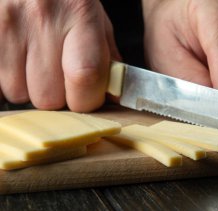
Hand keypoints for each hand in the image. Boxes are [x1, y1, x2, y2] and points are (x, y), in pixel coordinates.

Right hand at [0, 0, 119, 111]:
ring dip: (29, 88)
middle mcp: (42, 18)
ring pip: (18, 93)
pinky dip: (9, 80)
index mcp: (80, 14)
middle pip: (48, 96)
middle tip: (60, 76)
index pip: (85, 76)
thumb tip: (113, 97)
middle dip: (57, 97)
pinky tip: (19, 63)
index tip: (87, 97)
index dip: (87, 99)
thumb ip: (106, 58)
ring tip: (36, 63)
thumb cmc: (67, 0)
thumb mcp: (95, 19)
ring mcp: (9, 24)